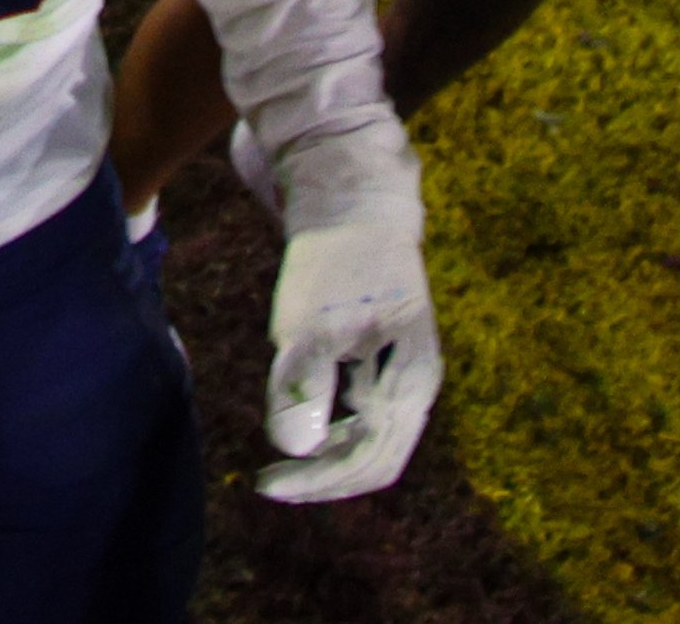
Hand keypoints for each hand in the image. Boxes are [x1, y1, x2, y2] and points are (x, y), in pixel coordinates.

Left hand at [259, 177, 439, 504]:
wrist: (346, 196)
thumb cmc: (334, 259)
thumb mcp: (312, 319)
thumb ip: (306, 382)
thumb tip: (295, 448)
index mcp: (411, 383)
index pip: (373, 461)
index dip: (322, 482)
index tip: (269, 483)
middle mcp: (412, 384)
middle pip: (372, 456)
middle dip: (322, 473)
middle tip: (267, 479)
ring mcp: (396, 369)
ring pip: (364, 434)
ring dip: (324, 449)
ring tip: (277, 450)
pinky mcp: (374, 352)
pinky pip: (355, 406)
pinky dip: (325, 418)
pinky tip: (293, 410)